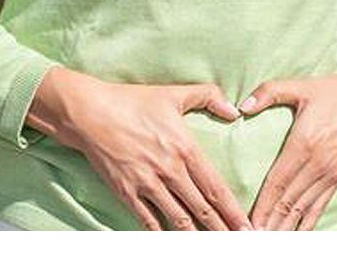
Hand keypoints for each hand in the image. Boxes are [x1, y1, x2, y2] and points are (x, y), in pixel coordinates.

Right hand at [26, 67, 253, 230]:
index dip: (233, 211)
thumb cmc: (132, 101)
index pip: (216, 187)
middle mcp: (169, 170)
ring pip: (179, 219)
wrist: (89, 112)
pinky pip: (148, 220)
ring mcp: (147, 183)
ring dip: (196, 237)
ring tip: (211, 248)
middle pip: (202, 209)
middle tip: (237, 245)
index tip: (246, 226)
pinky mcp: (126, 192)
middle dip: (222, 230)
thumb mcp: (173, 93)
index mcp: (185, 148)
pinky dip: (161, 234)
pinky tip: (173, 242)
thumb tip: (234, 110)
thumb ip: (208, 96)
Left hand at [241, 44, 336, 229]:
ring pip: (303, 209)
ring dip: (285, 228)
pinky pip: (320, 205)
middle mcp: (317, 164)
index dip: (262, 206)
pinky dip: (307, 223)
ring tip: (268, 243)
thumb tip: (241, 106)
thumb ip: (269, 92)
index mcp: (304, 144)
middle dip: (269, 224)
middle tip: (252, 241)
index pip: (277, 183)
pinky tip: (297, 235)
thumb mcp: (301, 86)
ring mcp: (330, 173)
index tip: (247, 224)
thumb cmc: (335, 90)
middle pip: (288, 202)